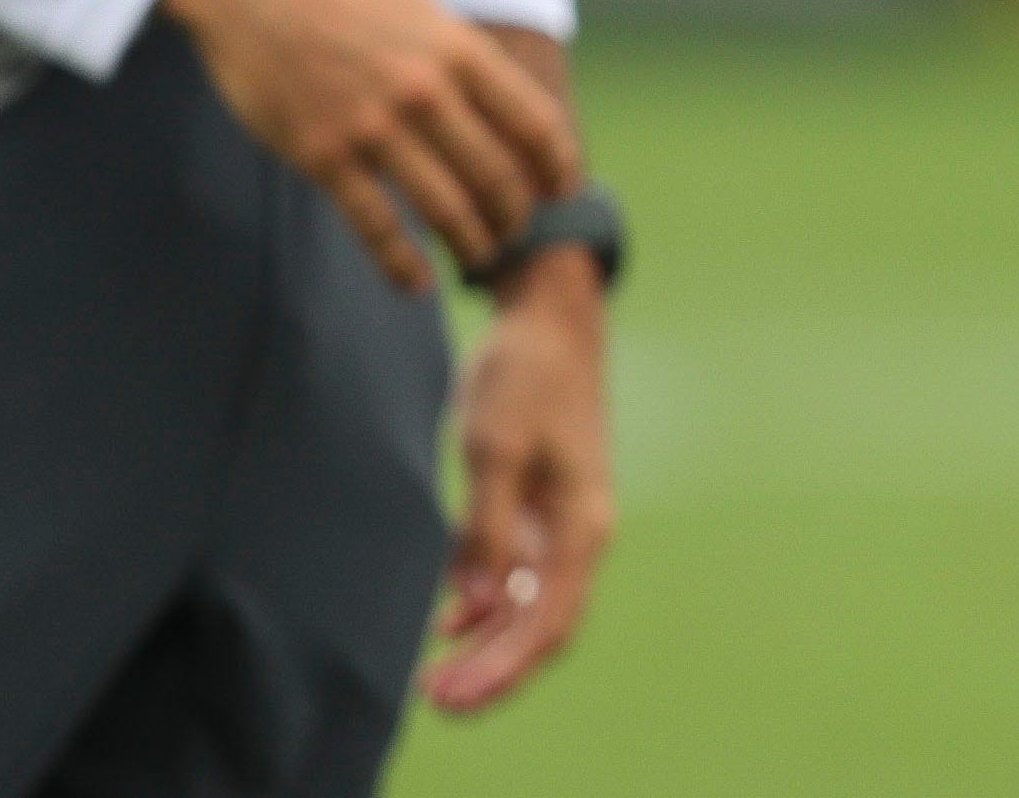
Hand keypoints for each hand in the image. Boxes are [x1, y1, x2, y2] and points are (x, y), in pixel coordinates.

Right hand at [158, 0, 577, 290]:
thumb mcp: (421, 7)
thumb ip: (461, 56)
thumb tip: (501, 101)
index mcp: (460, 49)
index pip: (535, 123)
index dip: (557, 166)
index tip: (561, 191)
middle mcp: (427, 90)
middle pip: (497, 175)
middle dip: (515, 215)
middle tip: (516, 232)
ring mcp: (374, 126)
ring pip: (446, 209)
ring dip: (471, 243)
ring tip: (478, 258)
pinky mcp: (324, 156)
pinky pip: (376, 227)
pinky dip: (402, 265)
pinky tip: (416, 283)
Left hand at [426, 245, 614, 713]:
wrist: (549, 317)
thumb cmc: (526, 375)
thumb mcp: (495, 448)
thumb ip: (485, 531)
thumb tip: (475, 606)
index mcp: (582, 524)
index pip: (551, 622)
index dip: (504, 668)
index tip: (456, 697)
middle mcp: (580, 532)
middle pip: (543, 625)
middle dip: (494, 671)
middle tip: (436, 702)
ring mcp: (561, 521)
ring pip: (529, 606)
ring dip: (487, 646)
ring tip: (436, 680)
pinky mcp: (540, 505)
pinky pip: (518, 575)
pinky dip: (486, 606)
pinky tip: (448, 625)